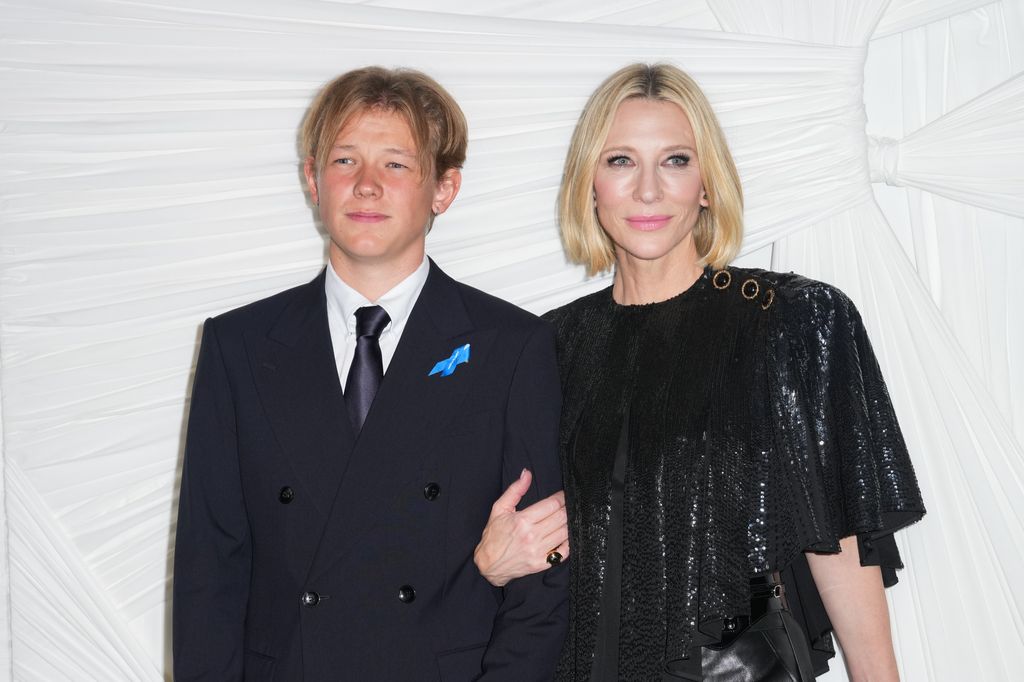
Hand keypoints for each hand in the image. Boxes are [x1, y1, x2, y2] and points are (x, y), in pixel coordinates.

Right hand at [474, 469, 569, 586]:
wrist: (488, 564)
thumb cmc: (493, 535)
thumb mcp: (499, 508)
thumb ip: (515, 490)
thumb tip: (527, 473)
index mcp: (522, 520)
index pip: (552, 505)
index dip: (562, 497)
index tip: (565, 494)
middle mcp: (532, 536)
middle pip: (561, 518)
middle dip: (569, 508)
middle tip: (571, 504)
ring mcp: (538, 551)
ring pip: (565, 533)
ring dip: (570, 523)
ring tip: (570, 517)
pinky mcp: (541, 564)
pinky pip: (563, 552)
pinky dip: (569, 542)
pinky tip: (567, 535)